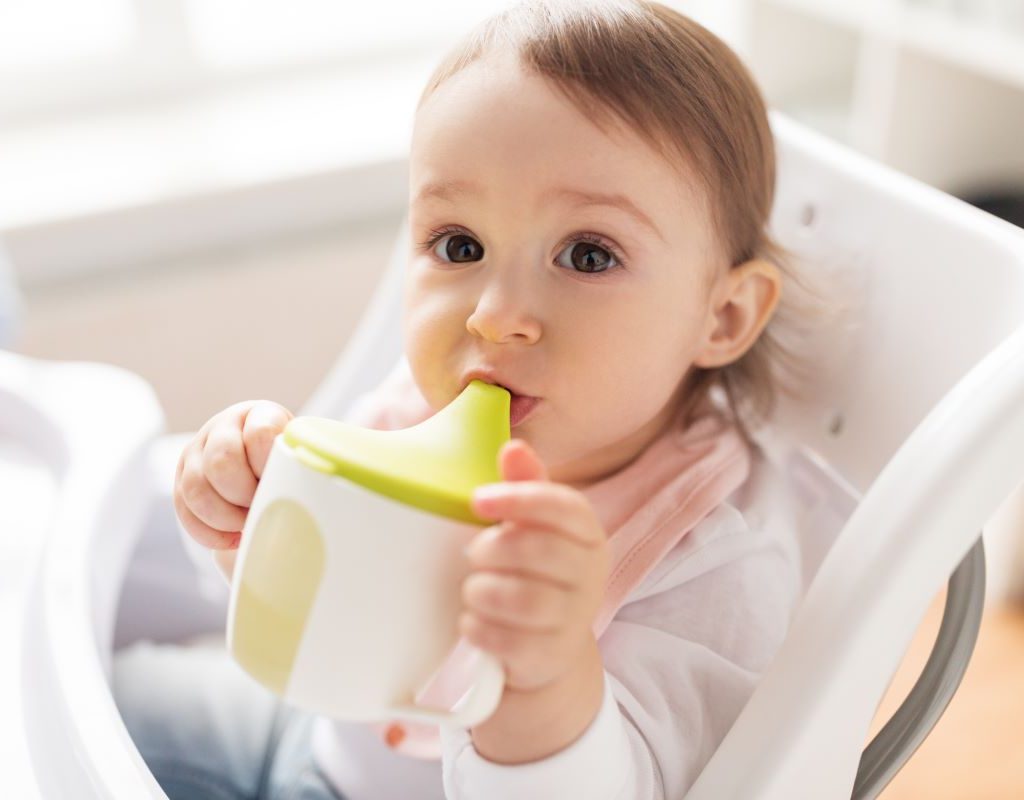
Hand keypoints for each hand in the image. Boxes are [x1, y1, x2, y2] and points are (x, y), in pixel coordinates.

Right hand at [174, 400, 292, 550]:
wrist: (270, 477)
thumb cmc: (296, 470)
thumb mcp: (304, 460)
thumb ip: (307, 466)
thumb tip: (315, 496)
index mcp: (262, 414)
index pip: (260, 434)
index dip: (268, 465)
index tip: (281, 483)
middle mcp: (224, 427)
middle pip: (221, 461)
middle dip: (243, 494)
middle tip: (261, 508)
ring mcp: (198, 451)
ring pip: (195, 487)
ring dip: (224, 517)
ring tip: (248, 526)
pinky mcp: (182, 478)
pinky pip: (184, 509)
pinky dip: (209, 532)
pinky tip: (233, 538)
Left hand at [461, 439, 609, 692]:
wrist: (546, 648)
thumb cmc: (532, 572)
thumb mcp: (532, 526)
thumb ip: (524, 487)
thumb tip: (513, 447)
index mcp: (587, 533)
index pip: (563, 506)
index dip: (519, 498)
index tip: (477, 499)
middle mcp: (590, 574)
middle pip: (536, 551)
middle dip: (491, 549)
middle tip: (474, 554)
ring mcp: (574, 618)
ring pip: (520, 597)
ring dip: (481, 591)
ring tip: (474, 590)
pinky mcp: (550, 655)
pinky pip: (507, 639)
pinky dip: (479, 627)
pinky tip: (474, 621)